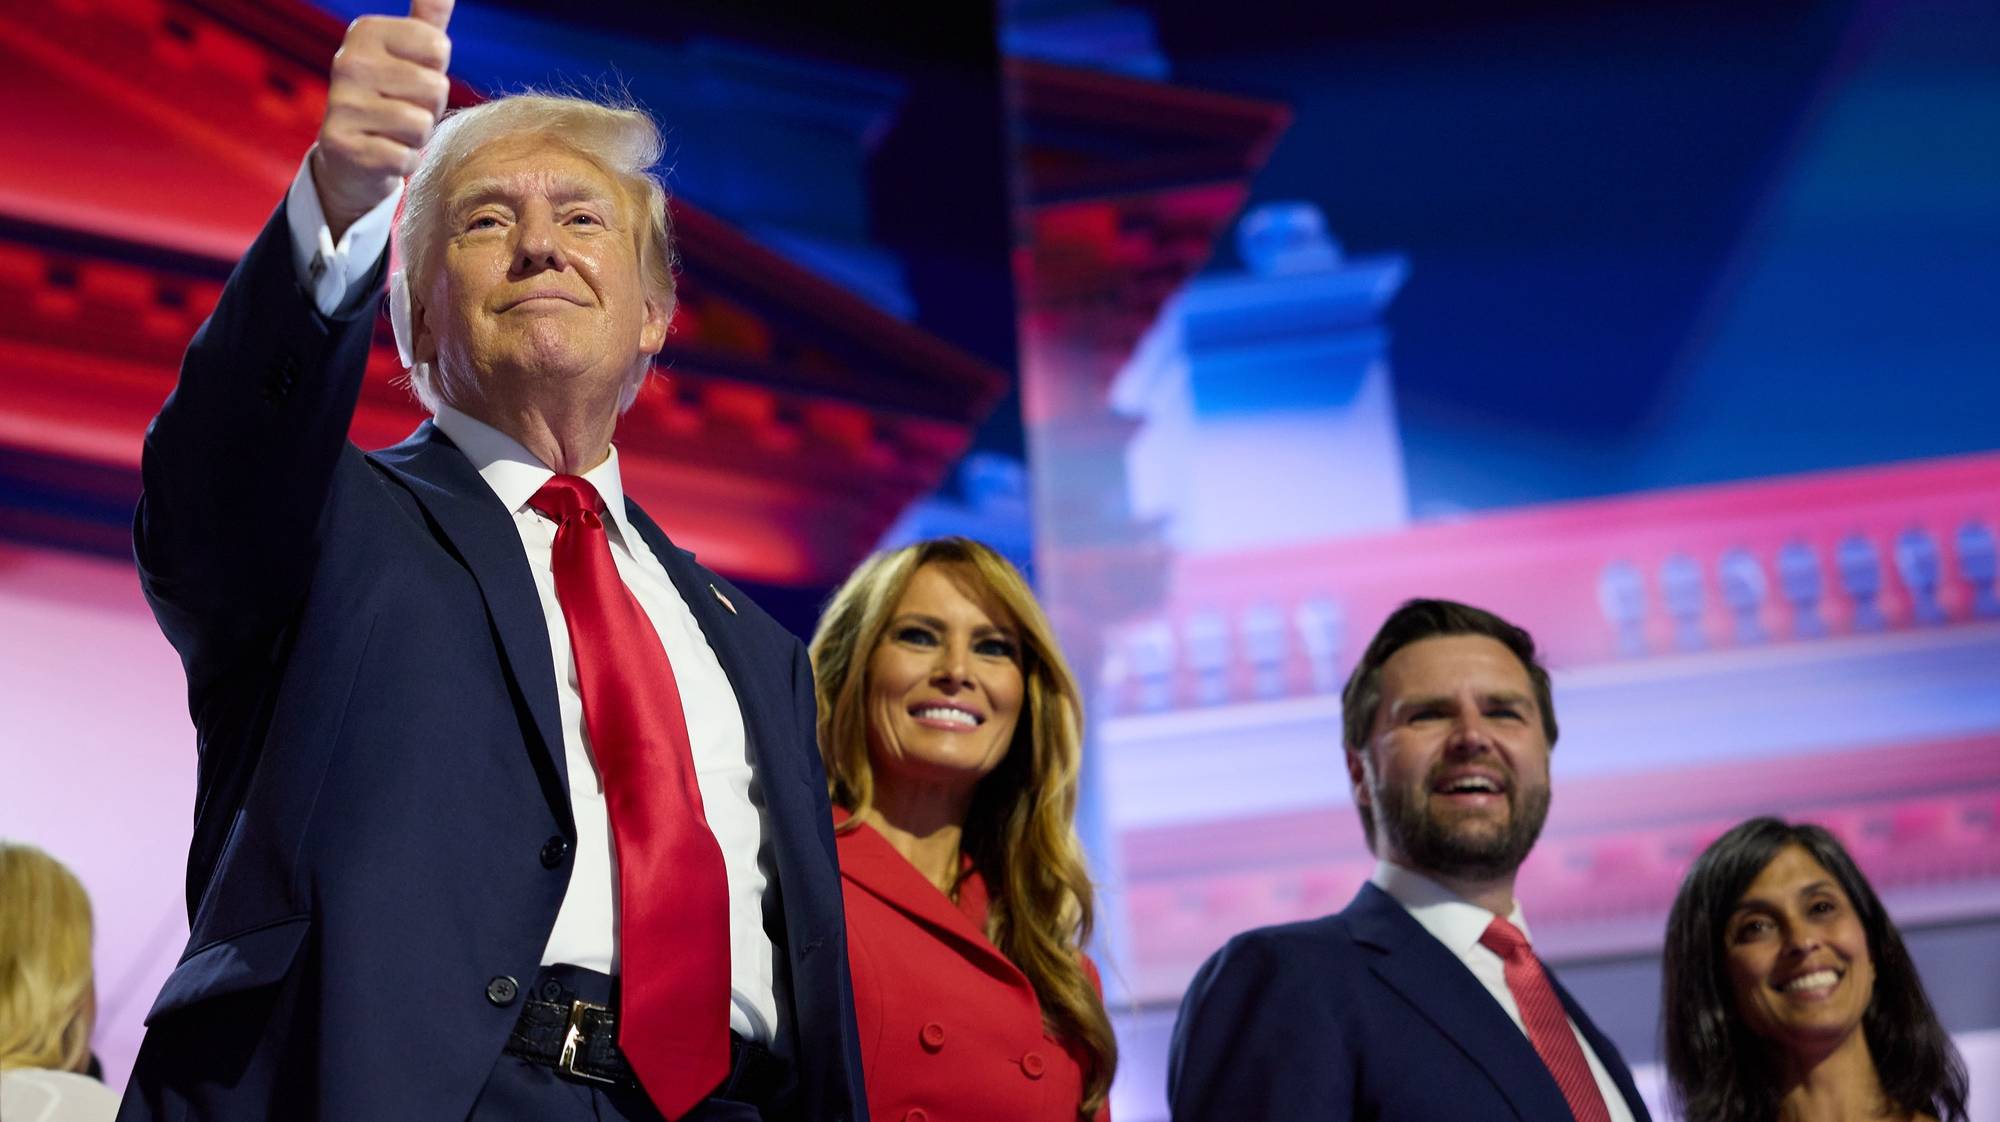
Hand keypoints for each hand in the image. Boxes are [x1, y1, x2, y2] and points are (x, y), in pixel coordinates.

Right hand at [310, 0, 454, 238]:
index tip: (412, 80)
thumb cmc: (392, 98)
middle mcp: (347, 62)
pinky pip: (405, 158)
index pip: (438, 47)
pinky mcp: (341, 146)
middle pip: (435, 87)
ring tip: (393, 132)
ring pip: (422, 124)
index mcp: (365, 31)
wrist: (352, 156)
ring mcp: (341, 104)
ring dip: (417, 137)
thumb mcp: (409, 54)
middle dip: (430, 107)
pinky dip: (403, 162)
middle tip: (404, 110)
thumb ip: (427, 20)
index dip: (436, 72)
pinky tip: (382, 154)